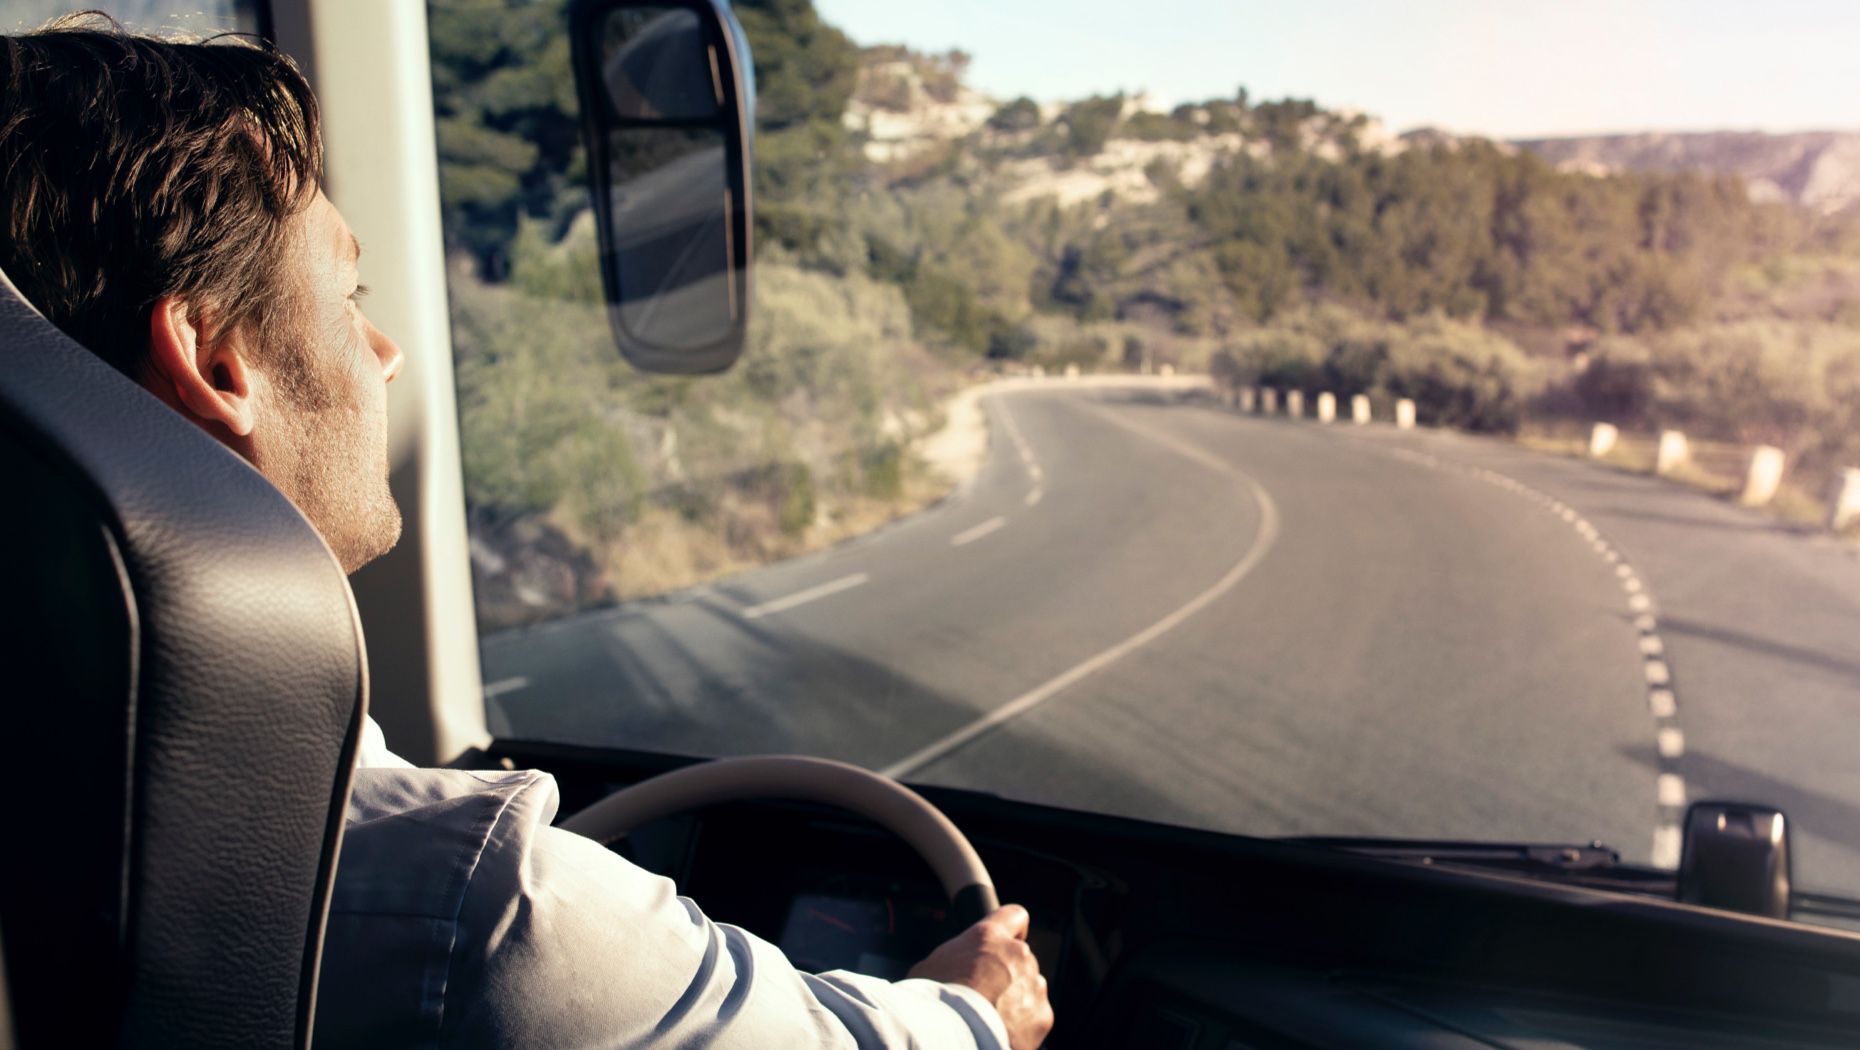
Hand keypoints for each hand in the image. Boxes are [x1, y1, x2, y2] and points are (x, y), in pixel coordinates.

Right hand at [908, 904, 1052, 1049]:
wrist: (953, 1036)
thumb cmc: (933, 1000)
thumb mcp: (931, 966)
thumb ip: (955, 958)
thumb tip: (954, 968)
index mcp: (988, 936)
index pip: (1014, 915)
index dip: (1012, 929)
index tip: (1007, 943)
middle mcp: (1017, 954)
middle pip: (1020, 959)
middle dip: (1007, 975)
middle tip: (985, 995)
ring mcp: (1033, 985)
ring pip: (1030, 988)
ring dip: (1016, 999)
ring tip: (991, 1017)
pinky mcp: (1043, 1015)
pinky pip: (1036, 1016)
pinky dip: (1023, 1025)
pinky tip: (1001, 1031)